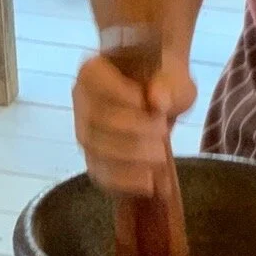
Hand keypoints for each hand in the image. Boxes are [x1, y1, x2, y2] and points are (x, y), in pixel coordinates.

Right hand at [72, 50, 195, 196]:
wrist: (162, 96)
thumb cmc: (164, 81)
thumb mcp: (174, 78)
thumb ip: (168, 86)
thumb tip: (157, 100)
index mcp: (93, 72)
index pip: (95, 82)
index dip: (118, 94)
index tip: (147, 102)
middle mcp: (81, 102)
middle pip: (96, 121)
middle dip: (131, 131)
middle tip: (162, 132)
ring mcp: (85, 131)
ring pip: (96, 150)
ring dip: (130, 157)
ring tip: (159, 156)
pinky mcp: (95, 158)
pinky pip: (100, 174)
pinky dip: (124, 181)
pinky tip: (148, 183)